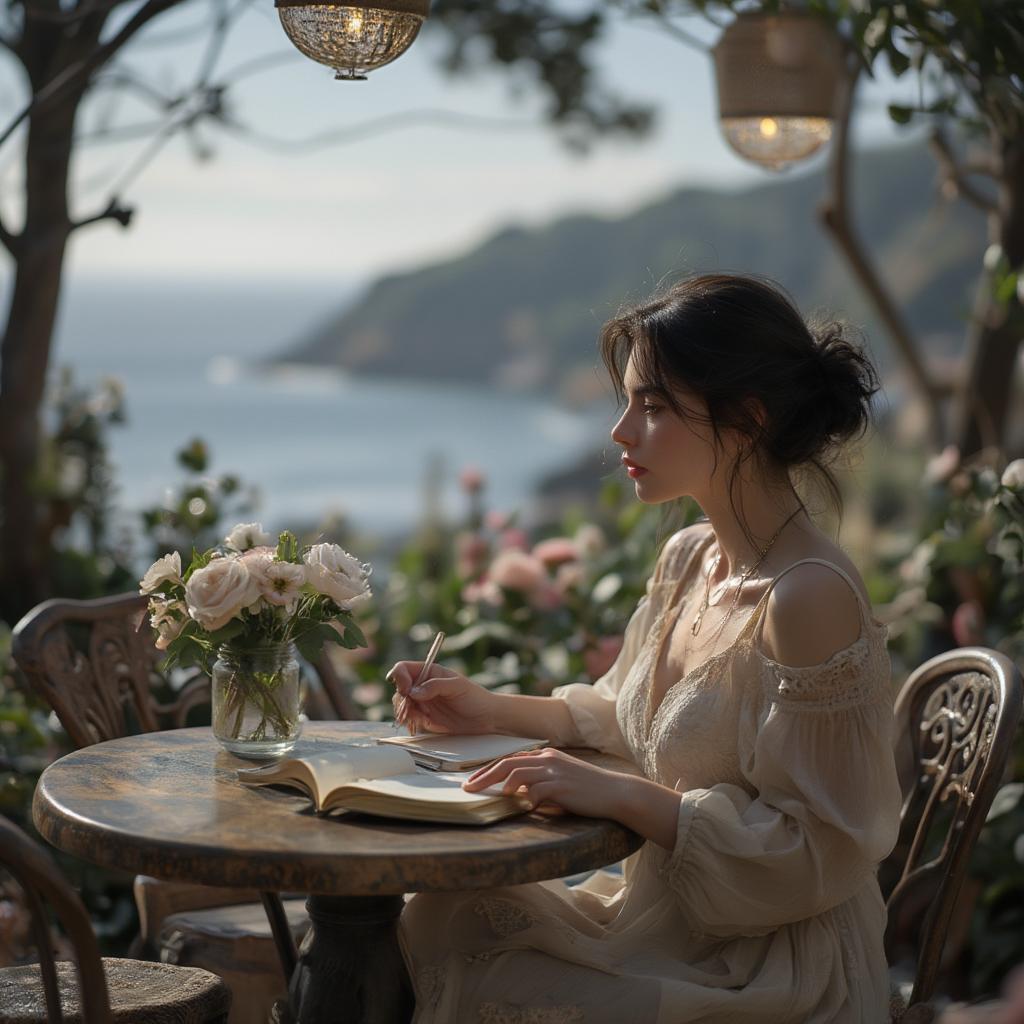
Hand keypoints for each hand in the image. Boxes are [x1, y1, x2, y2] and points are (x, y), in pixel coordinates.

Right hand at [386, 661, 496, 734]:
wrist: (486, 719)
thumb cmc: (475, 697)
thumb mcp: (457, 686)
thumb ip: (435, 686)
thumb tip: (415, 691)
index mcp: (429, 672)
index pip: (404, 669)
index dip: (400, 677)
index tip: (406, 690)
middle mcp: (423, 686)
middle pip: (399, 688)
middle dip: (402, 700)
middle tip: (411, 709)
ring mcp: (422, 702)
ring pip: (401, 705)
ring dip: (406, 712)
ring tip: (421, 717)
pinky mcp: (424, 718)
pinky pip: (409, 718)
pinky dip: (412, 721)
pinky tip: (424, 722)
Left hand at [462, 747, 626, 818]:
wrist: (616, 793)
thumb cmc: (588, 792)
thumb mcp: (561, 782)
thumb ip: (540, 785)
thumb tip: (518, 795)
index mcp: (546, 756)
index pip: (510, 759)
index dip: (489, 769)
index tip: (473, 780)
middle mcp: (548, 758)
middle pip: (507, 763)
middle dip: (484, 775)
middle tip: (467, 788)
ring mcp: (554, 770)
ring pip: (516, 773)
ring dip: (499, 785)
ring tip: (490, 796)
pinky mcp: (561, 784)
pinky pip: (535, 790)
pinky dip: (524, 798)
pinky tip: (521, 805)